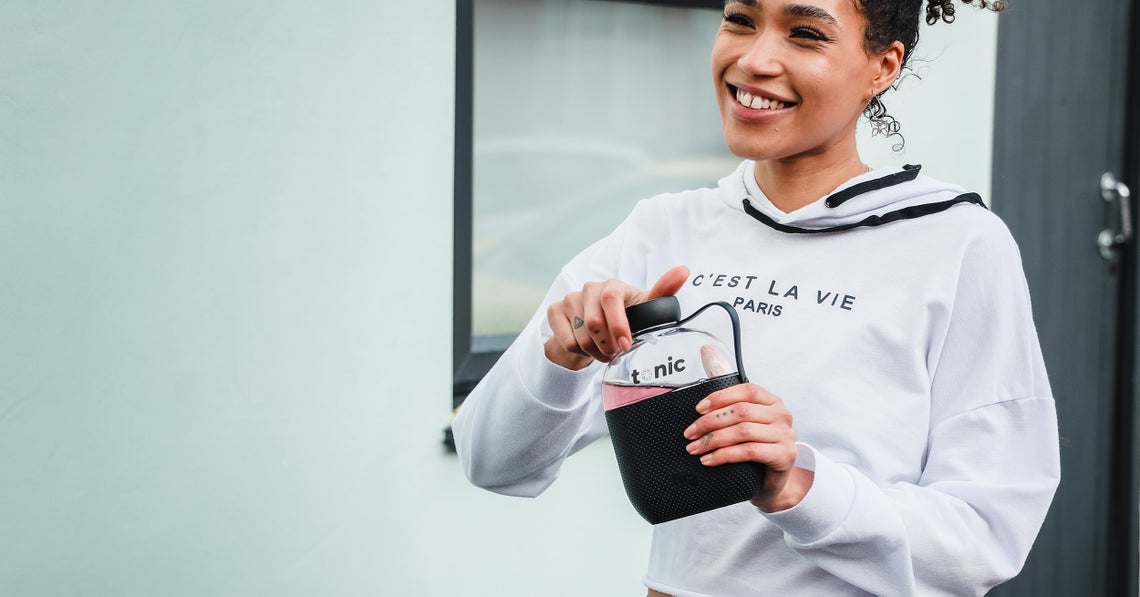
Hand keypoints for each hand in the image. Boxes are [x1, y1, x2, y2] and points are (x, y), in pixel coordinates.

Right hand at [543, 265, 689, 369]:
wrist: (596, 332)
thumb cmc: (626, 319)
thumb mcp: (645, 310)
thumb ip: (663, 292)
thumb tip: (683, 270)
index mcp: (613, 286)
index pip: (611, 298)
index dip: (618, 324)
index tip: (626, 345)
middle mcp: (590, 288)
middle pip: (593, 321)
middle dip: (606, 345)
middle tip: (614, 353)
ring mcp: (570, 298)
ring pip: (580, 335)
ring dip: (594, 352)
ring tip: (602, 352)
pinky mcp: (555, 311)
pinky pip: (566, 340)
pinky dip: (578, 352)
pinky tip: (586, 349)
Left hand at [682, 383, 813, 511]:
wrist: (772, 483)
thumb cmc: (755, 450)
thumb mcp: (743, 424)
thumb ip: (727, 402)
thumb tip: (705, 363)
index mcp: (771, 401)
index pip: (746, 390)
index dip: (720, 397)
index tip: (698, 409)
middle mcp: (781, 415)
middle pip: (741, 411)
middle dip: (710, 422)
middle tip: (690, 434)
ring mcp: (785, 435)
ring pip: (743, 431)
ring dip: (713, 440)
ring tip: (695, 448)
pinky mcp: (784, 455)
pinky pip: (750, 451)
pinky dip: (725, 455)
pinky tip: (709, 460)